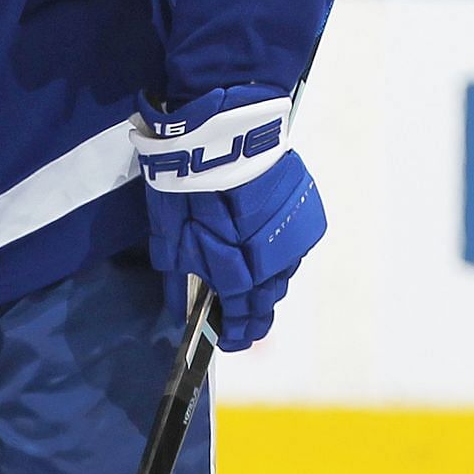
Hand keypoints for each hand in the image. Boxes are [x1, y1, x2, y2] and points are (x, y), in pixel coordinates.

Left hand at [132, 88, 324, 349]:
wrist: (224, 130)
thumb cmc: (187, 180)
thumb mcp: (169, 231)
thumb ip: (178, 273)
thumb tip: (180, 307)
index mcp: (236, 271)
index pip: (239, 315)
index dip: (234, 333)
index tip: (229, 343)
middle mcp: (270, 262)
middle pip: (267, 301)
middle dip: (255, 317)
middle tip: (246, 328)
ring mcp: (292, 238)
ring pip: (283, 276)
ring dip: (268, 287)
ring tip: (256, 296)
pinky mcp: (303, 214)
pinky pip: (292, 248)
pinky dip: (279, 257)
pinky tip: (268, 256)